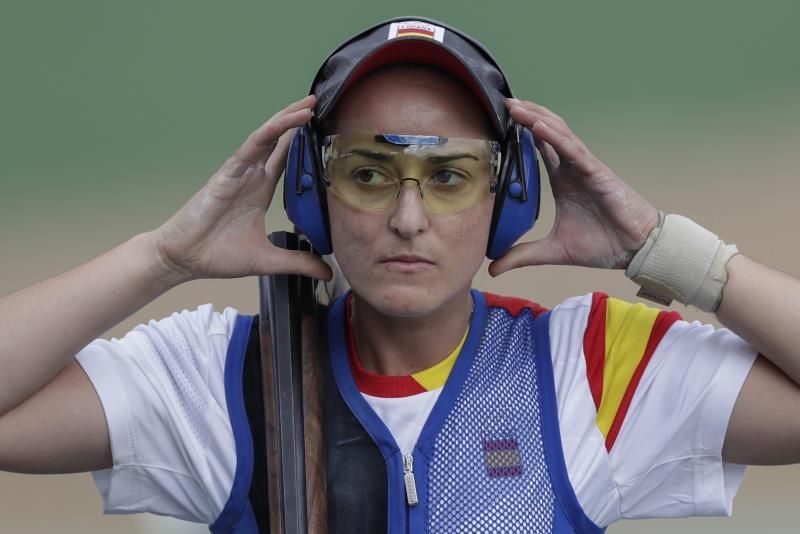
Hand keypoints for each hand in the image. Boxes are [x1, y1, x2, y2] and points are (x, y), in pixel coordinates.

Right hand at [153, 95, 331, 281]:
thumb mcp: (268, 260)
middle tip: (319, 104)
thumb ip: (298, 262)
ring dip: (287, 120)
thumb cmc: (217, 255)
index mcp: (260, 191)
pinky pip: (251, 146)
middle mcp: (251, 177)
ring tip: (308, 105)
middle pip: (278, 141)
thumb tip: (328, 273)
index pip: (286, 160)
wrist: (183, 260)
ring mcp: (239, 172)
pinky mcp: (228, 173)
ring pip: (267, 137)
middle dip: (298, 122)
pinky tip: (288, 122)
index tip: (324, 131)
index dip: (303, 144)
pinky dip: (270, 132)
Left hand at [489, 99, 659, 275]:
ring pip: (558, 134)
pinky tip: (537, 125)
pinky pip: (574, 150)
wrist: (635, 249)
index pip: (539, 148)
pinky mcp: (597, 173)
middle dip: (526, 116)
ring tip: (515, 106)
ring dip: (537, 118)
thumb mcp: (553, 251)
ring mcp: (584, 167)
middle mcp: (572, 168)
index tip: (498, 120)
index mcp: (562, 179)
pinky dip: (555, 137)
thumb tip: (493, 268)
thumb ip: (522, 255)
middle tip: (502, 103)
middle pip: (546, 132)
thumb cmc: (602, 243)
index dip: (521, 132)